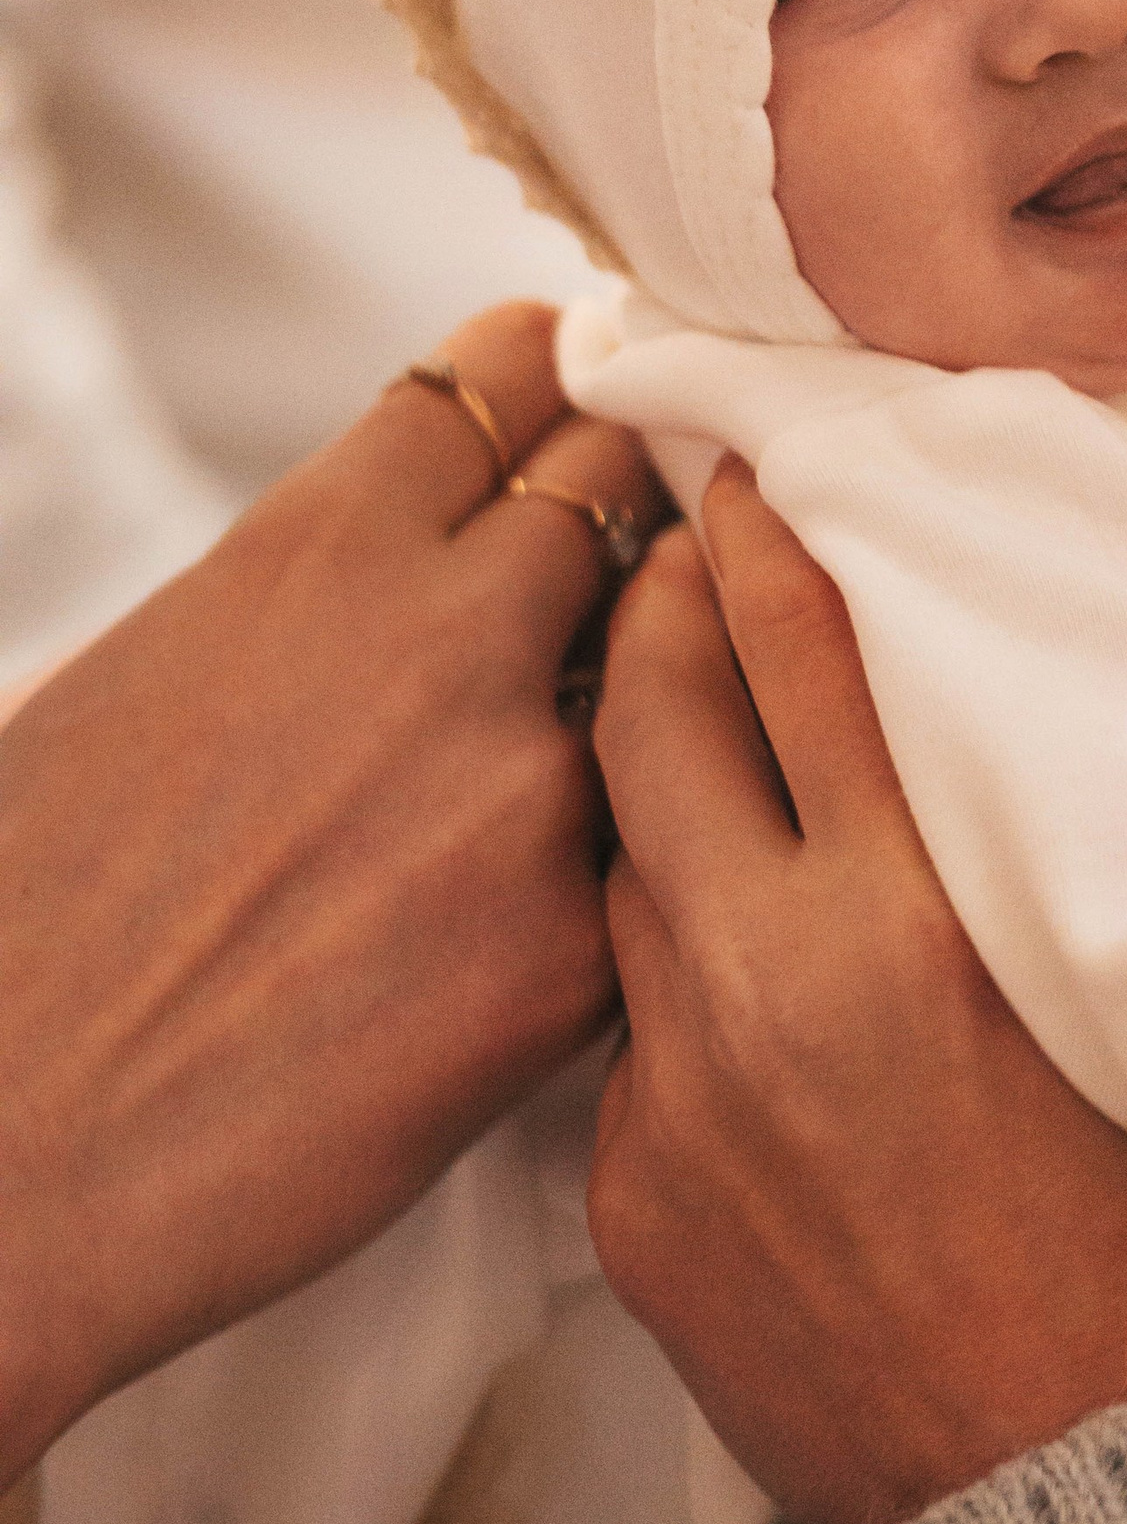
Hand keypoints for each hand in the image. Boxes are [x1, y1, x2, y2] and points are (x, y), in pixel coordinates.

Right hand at [0, 303, 655, 1488]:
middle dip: (622, 513)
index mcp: (321, 544)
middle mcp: (449, 633)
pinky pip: (651, 857)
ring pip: (665, 670)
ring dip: (638, 694)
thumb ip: (312, 587)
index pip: (521, 367)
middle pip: (625, 483)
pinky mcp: (570, 951)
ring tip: (569, 769)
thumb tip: (402, 546)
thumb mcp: (153, 668)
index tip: (568, 417)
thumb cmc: (35, 917)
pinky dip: (618, 873)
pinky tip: (541, 925)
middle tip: (612, 571)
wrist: (7, 1155)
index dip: (554, 389)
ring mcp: (529, 788)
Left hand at [588, 465, 1126, 1523]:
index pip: (800, 658)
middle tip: (681, 541)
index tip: (757, 470)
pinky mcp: (629, 1200)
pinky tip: (731, 963)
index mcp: (923, 916)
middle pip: (651, 723)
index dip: (767, 541)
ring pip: (620, 873)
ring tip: (687, 724)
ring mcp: (675, 1095)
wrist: (1078, 1523)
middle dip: (658, 610)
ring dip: (649, 784)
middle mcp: (769, 982)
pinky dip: (673, 972)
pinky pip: (628, 1037)